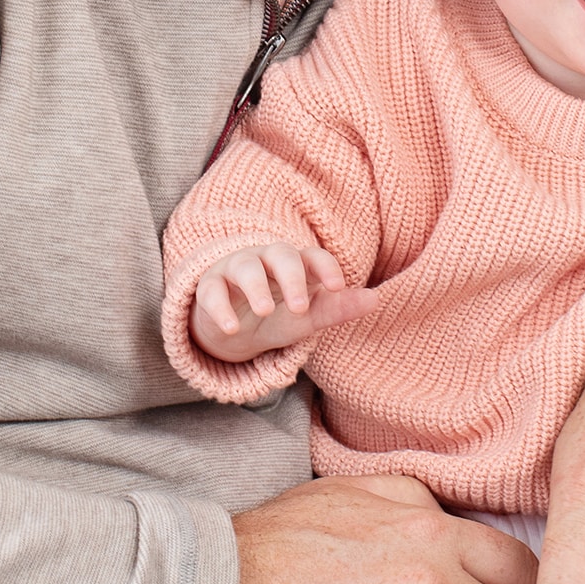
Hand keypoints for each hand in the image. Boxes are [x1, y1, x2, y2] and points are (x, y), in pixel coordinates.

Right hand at [191, 243, 379, 361]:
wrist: (234, 329)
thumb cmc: (278, 315)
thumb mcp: (308, 317)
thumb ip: (338, 309)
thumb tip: (375, 299)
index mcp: (295, 264)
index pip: (313, 256)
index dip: (326, 267)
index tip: (338, 287)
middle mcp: (266, 260)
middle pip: (280, 254)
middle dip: (291, 276)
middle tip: (300, 307)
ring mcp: (236, 270)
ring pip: (244, 267)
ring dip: (256, 287)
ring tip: (267, 310)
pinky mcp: (209, 288)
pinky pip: (212, 292)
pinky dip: (220, 309)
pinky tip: (232, 329)